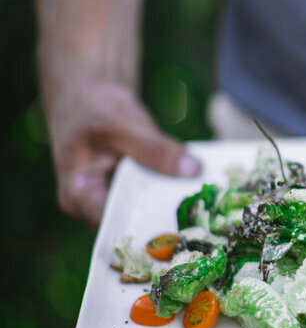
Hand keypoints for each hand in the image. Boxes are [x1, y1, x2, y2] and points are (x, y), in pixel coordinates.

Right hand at [47, 78, 200, 227]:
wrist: (88, 98)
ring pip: (147, 212)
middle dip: (166, 221)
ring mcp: (114, 201)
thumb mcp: (121, 126)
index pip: (113, 224)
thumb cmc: (91, 110)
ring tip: (205, 208)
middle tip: (202, 221)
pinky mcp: (133, 192)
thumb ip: (154, 150)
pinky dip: (173, 193)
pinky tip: (199, 192)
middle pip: (132, 223)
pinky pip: (155, 197)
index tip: (180, 228)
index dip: (146, 229)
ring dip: (173, 207)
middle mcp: (93, 208)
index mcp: (78, 197)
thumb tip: (193, 170)